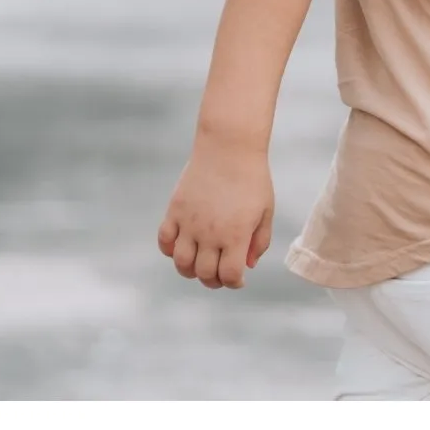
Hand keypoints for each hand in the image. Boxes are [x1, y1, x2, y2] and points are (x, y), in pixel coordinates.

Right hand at [157, 140, 273, 289]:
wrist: (229, 147)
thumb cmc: (253, 178)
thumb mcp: (265, 210)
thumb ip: (260, 241)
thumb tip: (247, 266)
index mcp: (236, 234)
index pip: (229, 276)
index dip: (234, 282)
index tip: (238, 278)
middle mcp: (211, 233)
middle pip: (204, 274)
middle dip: (213, 280)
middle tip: (220, 272)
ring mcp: (190, 223)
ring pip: (181, 264)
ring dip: (190, 270)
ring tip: (201, 262)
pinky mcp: (175, 210)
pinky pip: (164, 242)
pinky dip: (170, 250)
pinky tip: (184, 244)